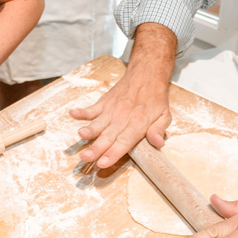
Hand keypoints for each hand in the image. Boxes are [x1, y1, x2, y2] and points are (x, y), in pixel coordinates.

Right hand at [69, 22, 175, 168]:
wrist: (146, 74)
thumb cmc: (155, 99)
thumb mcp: (165, 115)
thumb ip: (159, 130)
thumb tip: (158, 143)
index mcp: (138, 124)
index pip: (124, 142)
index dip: (112, 154)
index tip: (102, 163)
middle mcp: (122, 118)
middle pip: (107, 136)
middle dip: (96, 148)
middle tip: (86, 157)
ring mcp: (111, 110)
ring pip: (98, 124)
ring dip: (88, 131)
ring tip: (81, 136)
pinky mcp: (104, 103)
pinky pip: (91, 109)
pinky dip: (81, 112)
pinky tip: (72, 113)